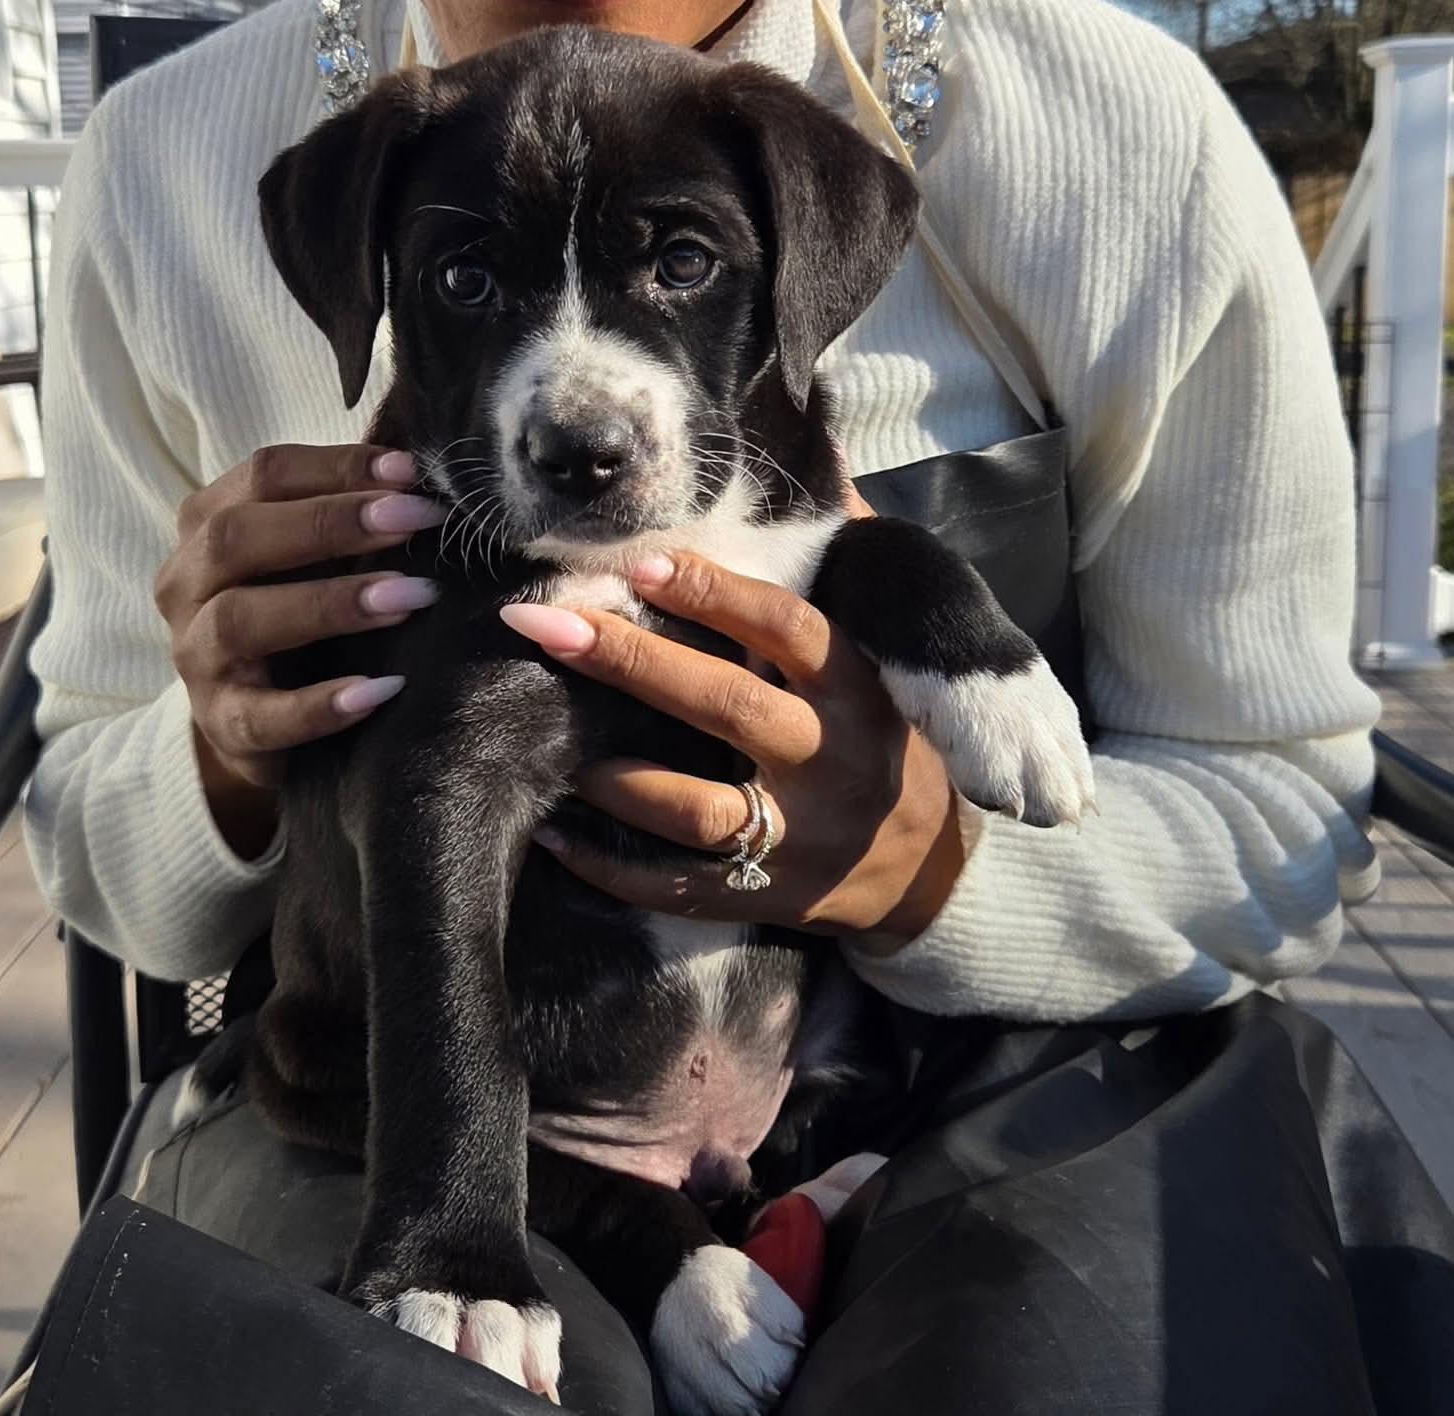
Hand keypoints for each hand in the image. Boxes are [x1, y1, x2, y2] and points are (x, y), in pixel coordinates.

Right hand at [155, 443, 446, 857]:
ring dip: (332, 604)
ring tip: (411, 597)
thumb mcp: (314, 559)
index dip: (336, 468)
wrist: (260, 723)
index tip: (410, 473)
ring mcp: (197, 656)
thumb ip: (351, 517)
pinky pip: (264, 715)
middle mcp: (187, 583)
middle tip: (415, 521)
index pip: (263, 476)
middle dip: (332, 523)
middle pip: (238, 537)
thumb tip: (423, 479)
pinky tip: (382, 690)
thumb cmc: (299, 618)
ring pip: (243, 619)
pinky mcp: (222, 723)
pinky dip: (322, 704)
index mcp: (207, 525)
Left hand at [499, 551, 976, 941]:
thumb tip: (820, 460)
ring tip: (550, 745)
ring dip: (617, 777)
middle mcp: (834, 761)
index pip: (787, 628)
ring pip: (697, 808)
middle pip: (726, 706)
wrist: (930, 870)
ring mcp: (802, 837)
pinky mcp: (770, 896)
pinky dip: (612, 867)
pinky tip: (556, 835)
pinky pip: (680, 886)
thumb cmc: (884, 740)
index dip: (715, 592)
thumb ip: (844, 568)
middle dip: (630, 661)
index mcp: (859, 691)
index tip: (641, 562)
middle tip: (543, 623)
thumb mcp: (882, 659)